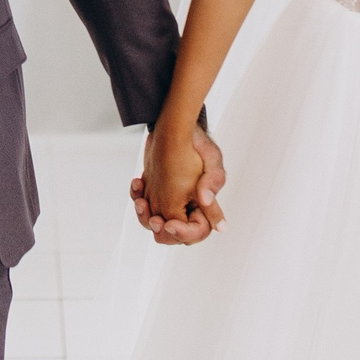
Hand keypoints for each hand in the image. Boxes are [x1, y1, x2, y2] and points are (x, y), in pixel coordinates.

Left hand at [130, 122, 225, 244]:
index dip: (183, 233)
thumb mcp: (211, 161)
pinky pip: (144, 205)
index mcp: (204, 204)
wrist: (174, 124)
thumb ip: (213, 187)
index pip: (197, 232)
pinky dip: (137, 197)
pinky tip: (138, 182)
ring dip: (144, 216)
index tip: (170, 223)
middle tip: (154, 219)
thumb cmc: (197, 141)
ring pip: (154, 223)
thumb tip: (221, 227)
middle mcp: (187, 206)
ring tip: (141, 200)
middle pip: (173, 235)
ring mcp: (170, 200)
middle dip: (161, 230)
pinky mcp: (155, 191)